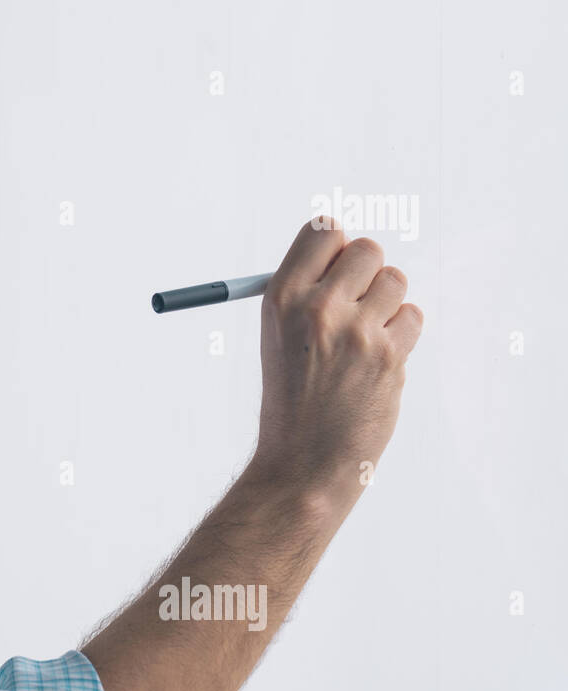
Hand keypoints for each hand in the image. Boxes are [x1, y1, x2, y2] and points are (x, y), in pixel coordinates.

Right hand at [251, 216, 422, 504]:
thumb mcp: (279, 336)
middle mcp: (317, 307)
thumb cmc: (292, 397)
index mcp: (281, 297)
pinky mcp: (388, 355)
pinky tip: (376, 359)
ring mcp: (355, 331)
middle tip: (354, 305)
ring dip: (386, 303)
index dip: (335, 247)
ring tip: (363, 337)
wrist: (303, 460)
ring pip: (395, 281)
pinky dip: (400, 333)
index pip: (324, 230)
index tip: (334, 270)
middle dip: (366, 273)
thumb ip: (308, 292)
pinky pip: (412, 316)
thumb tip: (344, 249)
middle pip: (367, 249)